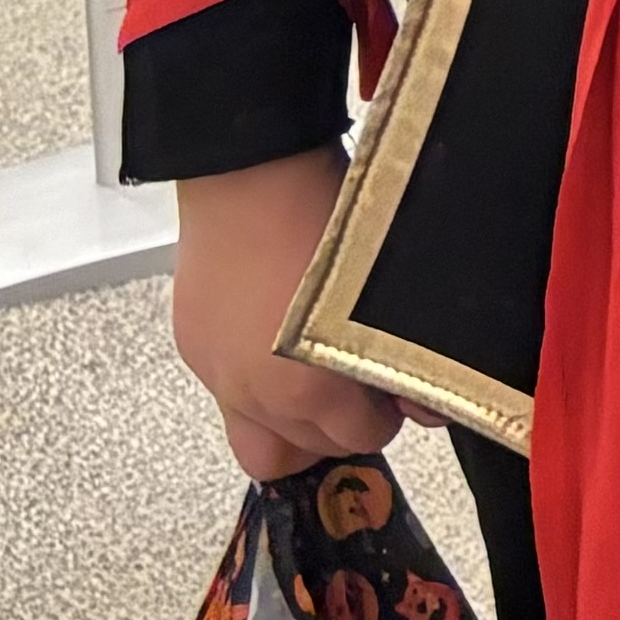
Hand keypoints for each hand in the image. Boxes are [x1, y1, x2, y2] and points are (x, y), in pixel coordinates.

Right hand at [171, 151, 406, 479]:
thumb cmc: (330, 215)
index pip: (363, 439)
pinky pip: (226, 397)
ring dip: (293, 426)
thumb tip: (426, 401)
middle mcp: (254, 395)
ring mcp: (216, 374)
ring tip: (319, 385)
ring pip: (257, 443)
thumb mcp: (388, 288)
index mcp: (309, 389)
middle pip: (309, 449)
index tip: (399, 389)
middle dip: (343, 424)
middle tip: (364, 386)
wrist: (252, 170)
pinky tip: (280, 348)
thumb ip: (407, 355)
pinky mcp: (194, 348)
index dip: (389, 413)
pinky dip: (256, 390)